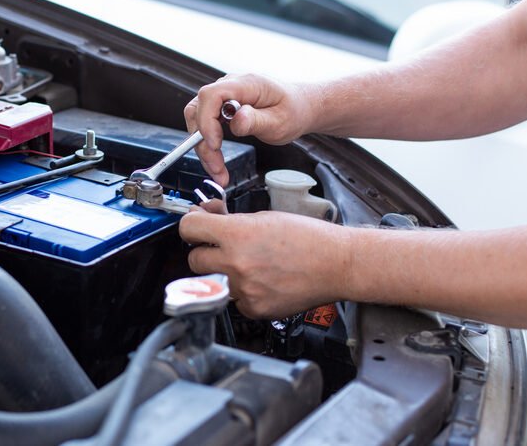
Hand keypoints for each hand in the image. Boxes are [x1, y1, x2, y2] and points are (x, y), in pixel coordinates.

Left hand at [179, 209, 352, 318]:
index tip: (197, 227)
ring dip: (224, 273)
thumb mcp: (265, 217)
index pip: (189, 229)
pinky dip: (243, 293)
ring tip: (251, 265)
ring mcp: (244, 289)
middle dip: (206, 252)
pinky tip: (262, 281)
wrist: (337, 264)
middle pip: (194, 259)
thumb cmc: (308, 238)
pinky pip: (234, 300)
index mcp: (237, 235)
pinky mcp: (254, 309)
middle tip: (223, 248)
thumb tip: (208, 218)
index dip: (191, 226)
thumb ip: (231, 221)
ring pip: (214, 281)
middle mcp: (236, 264)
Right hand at [184, 74, 319, 186]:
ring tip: (217, 170)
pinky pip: (205, 125)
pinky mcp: (221, 107)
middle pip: (198, 110)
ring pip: (198, 120)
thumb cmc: (292, 111)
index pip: (211, 95)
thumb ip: (256, 121)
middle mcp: (230, 86)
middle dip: (202, 142)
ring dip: (203, 147)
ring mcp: (224, 96)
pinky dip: (208, 145)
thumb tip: (236, 120)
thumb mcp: (280, 121)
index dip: (207, 121)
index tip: (215, 144)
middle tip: (216, 167)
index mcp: (246, 84)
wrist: (299, 107)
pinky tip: (216, 162)